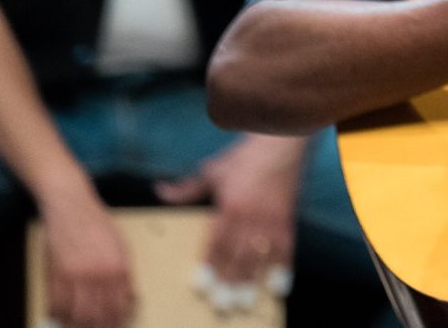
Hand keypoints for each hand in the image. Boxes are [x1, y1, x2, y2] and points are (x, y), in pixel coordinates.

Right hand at [36, 183, 135, 327]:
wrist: (71, 206)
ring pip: (78, 314)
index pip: (121, 305)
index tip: (116, 325)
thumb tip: (129, 297)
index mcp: (119, 266)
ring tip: (79, 326)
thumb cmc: (97, 223)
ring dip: (78, 325)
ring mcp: (76, 275)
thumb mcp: (120, 245)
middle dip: (100, 327)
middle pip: (99, 314)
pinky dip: (59, 315)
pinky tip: (61, 316)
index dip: (118, 320)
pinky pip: (57, 305)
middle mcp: (99, 273)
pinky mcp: (56, 274)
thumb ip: (125, 272)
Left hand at [156, 133, 303, 312]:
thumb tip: (160, 191)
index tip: (202, 285)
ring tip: (246, 303)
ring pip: (261, 257)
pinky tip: (279, 287)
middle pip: (239, 255)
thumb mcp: (214, 170)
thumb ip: (188, 187)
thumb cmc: (245, 156)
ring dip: (253, 281)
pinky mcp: (287, 220)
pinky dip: (284, 268)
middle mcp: (251, 216)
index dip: (210, 264)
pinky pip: (286, 248)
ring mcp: (271, 220)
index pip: (217, 242)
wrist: (282, 142)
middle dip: (231, 282)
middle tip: (223, 305)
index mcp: (230, 206)